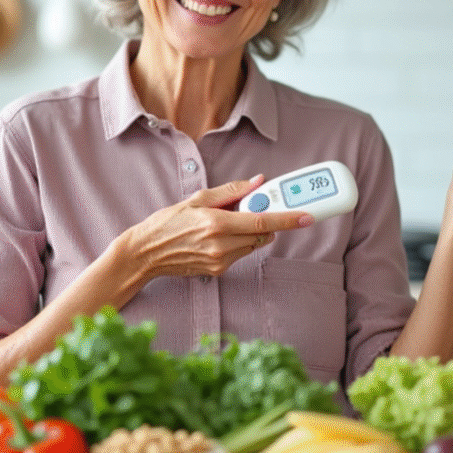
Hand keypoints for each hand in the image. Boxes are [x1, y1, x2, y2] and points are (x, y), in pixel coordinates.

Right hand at [119, 176, 312, 279]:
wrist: (146, 253)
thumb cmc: (168, 223)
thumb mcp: (198, 199)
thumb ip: (232, 191)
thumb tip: (257, 182)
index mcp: (216, 223)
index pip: (262, 220)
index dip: (288, 219)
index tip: (307, 216)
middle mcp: (221, 244)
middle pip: (262, 233)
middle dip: (268, 219)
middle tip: (259, 206)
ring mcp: (220, 260)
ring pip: (253, 244)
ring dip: (252, 231)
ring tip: (229, 221)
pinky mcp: (218, 271)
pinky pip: (240, 253)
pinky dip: (239, 242)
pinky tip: (220, 235)